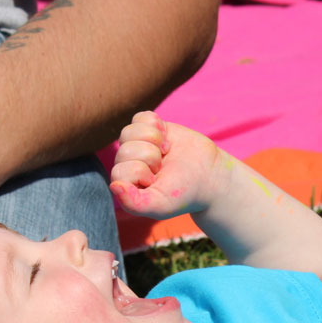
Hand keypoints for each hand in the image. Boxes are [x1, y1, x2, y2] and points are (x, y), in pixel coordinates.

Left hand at [109, 111, 227, 218]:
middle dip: (151, 157)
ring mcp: (136, 143)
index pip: (119, 171)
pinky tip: (166, 139)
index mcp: (125, 184)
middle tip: (164, 167)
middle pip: (125, 150)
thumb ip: (134, 203)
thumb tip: (114, 186)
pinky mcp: (148, 127)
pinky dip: (157, 125)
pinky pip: (141, 117)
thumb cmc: (183, 193)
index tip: (156, 180)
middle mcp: (127, 163)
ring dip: (154, 140)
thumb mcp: (160, 205)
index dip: (141, 173)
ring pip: (130, 132)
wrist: (207, 175)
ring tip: (165, 152)